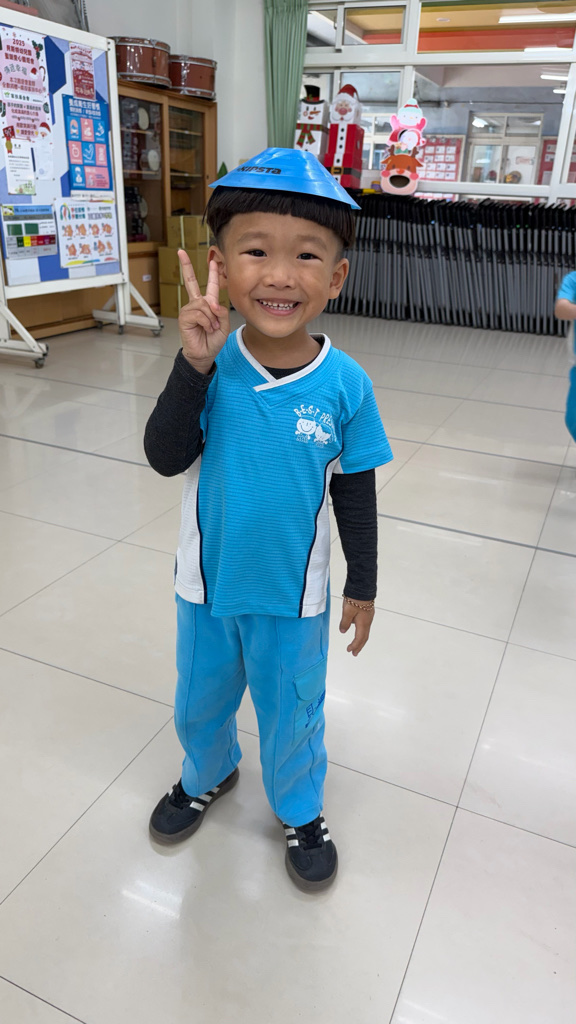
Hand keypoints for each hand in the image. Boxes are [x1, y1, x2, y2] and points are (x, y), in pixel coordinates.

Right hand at [178, 249, 229, 373]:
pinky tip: (206, 329)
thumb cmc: (213, 340)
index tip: (212, 260)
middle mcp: (197, 304)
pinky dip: (206, 322)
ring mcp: (189, 310)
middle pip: (191, 282)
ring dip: (212, 318)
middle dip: (186, 266)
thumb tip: (212, 304)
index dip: (212, 273)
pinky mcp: (184, 317)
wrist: (204, 354)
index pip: (211, 285)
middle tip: (180, 252)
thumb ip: (221, 312)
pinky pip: (199, 313)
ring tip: (211, 328)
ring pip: (204, 305)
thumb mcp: (224, 325)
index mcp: (208, 304)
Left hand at [339, 598, 374, 656]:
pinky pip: (365, 626)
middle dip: (359, 646)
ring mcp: (369, 617)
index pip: (359, 638)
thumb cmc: (355, 600)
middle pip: (364, 637)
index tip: (349, 651)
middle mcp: (368, 622)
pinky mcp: (368, 613)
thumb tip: (343, 631)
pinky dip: (361, 632)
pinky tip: (357, 629)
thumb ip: (345, 623)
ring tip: (356, 644)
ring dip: (360, 640)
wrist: (363, 589)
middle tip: (354, 653)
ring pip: (365, 632)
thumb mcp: (347, 612)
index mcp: (363, 624)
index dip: (354, 645)